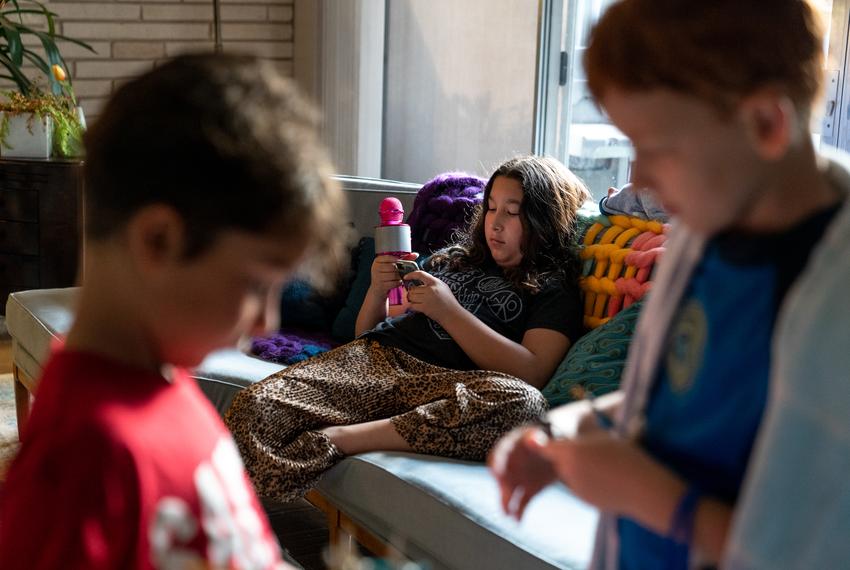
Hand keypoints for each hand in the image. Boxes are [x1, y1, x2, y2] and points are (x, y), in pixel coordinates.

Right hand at [367, 253, 417, 298]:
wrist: (377, 290)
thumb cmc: (386, 275)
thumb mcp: (391, 266)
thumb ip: (403, 259)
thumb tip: (415, 254)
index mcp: (377, 261)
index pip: (388, 257)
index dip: (396, 259)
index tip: (400, 262)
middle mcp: (375, 268)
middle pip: (393, 266)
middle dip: (399, 270)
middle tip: (401, 272)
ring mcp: (377, 277)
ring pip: (394, 275)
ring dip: (399, 277)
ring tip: (399, 277)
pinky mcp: (380, 285)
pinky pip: (393, 283)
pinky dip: (398, 283)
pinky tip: (397, 283)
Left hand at [404, 270, 460, 322]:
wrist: (452, 314)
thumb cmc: (448, 301)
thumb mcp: (443, 287)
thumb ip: (432, 283)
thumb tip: (419, 282)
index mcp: (435, 282)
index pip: (420, 274)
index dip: (411, 274)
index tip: (405, 277)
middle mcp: (431, 289)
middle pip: (413, 288)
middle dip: (412, 293)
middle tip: (416, 296)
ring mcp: (427, 299)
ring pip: (411, 296)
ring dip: (411, 300)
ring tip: (417, 302)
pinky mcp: (424, 308)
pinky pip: (412, 305)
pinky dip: (412, 306)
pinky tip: (417, 307)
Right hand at [488, 426, 558, 519]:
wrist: (571, 450)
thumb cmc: (559, 438)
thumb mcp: (551, 436)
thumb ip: (540, 439)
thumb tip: (532, 436)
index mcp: (518, 443)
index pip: (502, 450)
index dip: (497, 461)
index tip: (496, 472)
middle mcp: (515, 460)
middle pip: (502, 472)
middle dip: (502, 484)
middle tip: (504, 494)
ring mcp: (522, 475)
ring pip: (509, 489)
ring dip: (506, 501)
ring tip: (508, 513)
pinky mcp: (530, 489)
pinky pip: (521, 501)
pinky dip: (518, 511)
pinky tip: (518, 520)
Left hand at [528, 432, 667, 518]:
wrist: (643, 489)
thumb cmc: (626, 457)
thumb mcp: (602, 438)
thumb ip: (580, 439)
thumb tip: (569, 440)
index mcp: (570, 451)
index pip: (544, 447)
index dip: (540, 444)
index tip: (534, 441)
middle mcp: (567, 470)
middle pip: (559, 461)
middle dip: (568, 457)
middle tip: (592, 453)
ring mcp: (575, 488)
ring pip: (570, 475)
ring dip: (580, 470)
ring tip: (605, 466)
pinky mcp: (585, 501)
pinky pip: (581, 488)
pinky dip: (589, 484)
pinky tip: (608, 480)